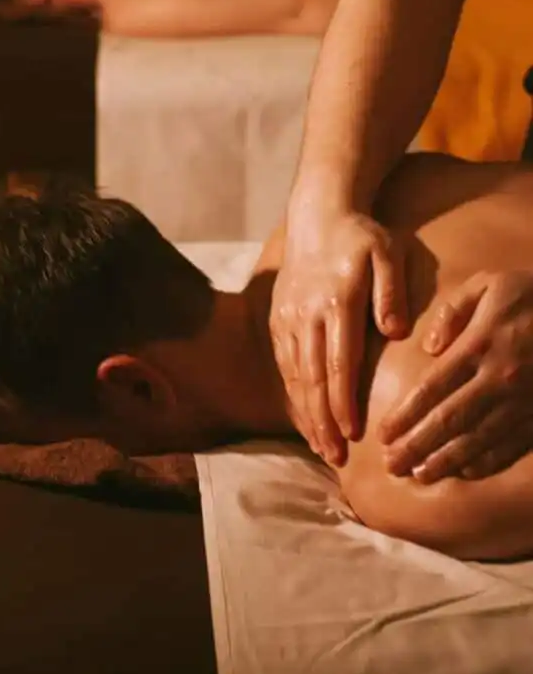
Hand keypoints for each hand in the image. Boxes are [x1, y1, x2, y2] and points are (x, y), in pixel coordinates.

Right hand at [270, 210, 408, 464]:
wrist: (317, 216)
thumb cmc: (360, 236)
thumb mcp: (386, 252)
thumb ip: (391, 291)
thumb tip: (396, 331)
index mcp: (335, 302)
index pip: (337, 362)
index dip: (343, 401)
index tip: (352, 433)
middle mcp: (305, 314)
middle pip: (311, 378)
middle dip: (323, 421)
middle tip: (335, 457)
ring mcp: (287, 318)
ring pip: (294, 375)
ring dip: (306, 414)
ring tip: (321, 447)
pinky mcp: (278, 319)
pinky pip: (284, 364)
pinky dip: (293, 394)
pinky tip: (305, 417)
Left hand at [380, 270, 532, 482]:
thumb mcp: (490, 284)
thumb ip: (452, 311)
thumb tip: (428, 347)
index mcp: (480, 345)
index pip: (432, 388)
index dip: (405, 415)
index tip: (383, 434)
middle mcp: (499, 379)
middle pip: (450, 420)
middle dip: (417, 446)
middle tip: (391, 465)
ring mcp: (524, 401)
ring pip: (479, 439)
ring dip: (447, 460)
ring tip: (419, 476)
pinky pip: (513, 444)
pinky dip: (488, 461)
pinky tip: (466, 472)